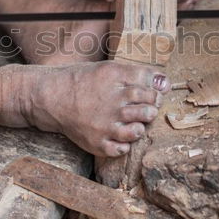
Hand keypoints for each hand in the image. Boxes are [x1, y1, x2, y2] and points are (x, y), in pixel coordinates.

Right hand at [1, 62, 170, 156]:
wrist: (52, 97)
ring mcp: (104, 125)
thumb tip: (167, 82)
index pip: (150, 89)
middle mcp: (112, 103)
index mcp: (116, 81)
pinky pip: (121, 150)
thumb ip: (138, 73)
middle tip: (142, 109)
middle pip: (148, 110)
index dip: (155, 93)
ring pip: (138, 131)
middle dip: (150, 110)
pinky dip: (124, 145)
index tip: (149, 95)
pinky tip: (119, 136)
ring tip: (131, 123)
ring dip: (140, 127)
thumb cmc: (84, 81)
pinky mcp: (96, 142)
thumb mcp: (110, 69)